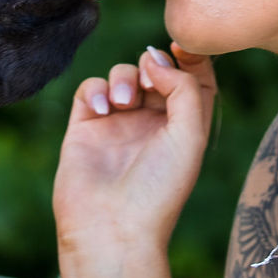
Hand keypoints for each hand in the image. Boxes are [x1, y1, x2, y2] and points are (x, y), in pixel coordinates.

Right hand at [53, 44, 216, 259]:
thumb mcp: (190, 136)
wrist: (112, 229)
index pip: (192, 79)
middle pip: (155, 71)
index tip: (180, 49)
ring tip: (123, 103)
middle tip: (150, 82)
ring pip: (122, 75)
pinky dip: (96, 89)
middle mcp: (152, 124)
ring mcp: (117, 124)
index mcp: (184, 128)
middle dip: (153, 65)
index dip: (189, 58)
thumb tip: (155, 58)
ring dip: (124, 78)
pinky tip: (102, 110)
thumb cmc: (158, 189)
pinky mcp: (85, 127)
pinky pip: (90, 88)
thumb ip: (184, 88)